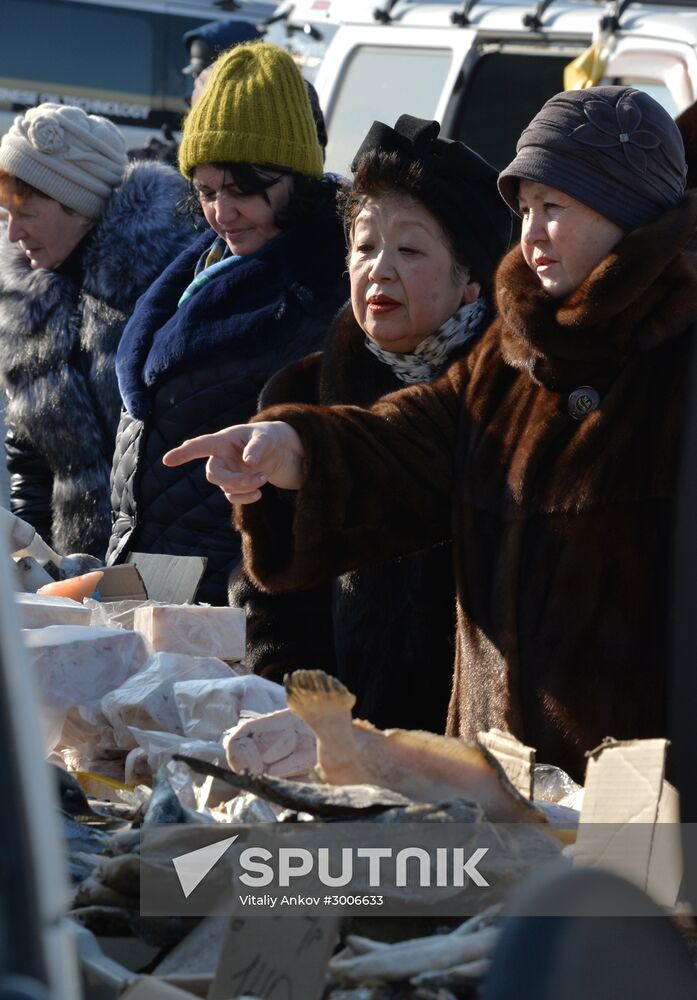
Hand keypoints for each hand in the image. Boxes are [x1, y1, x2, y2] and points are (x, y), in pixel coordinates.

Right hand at [162, 421, 305, 504]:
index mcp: (222, 440)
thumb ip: (258, 447)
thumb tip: (249, 463)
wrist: (278, 451)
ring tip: (264, 477)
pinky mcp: (233, 485)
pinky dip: (246, 497)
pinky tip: (259, 493)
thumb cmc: (268, 437)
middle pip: (213, 474)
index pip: (200, 445)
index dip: (183, 453)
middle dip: (234, 480)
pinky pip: (233, 496)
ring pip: (225, 487)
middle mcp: (220, 456)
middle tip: (259, 478)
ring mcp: (226, 472)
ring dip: (245, 487)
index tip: (167, 460)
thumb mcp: (267, 437)